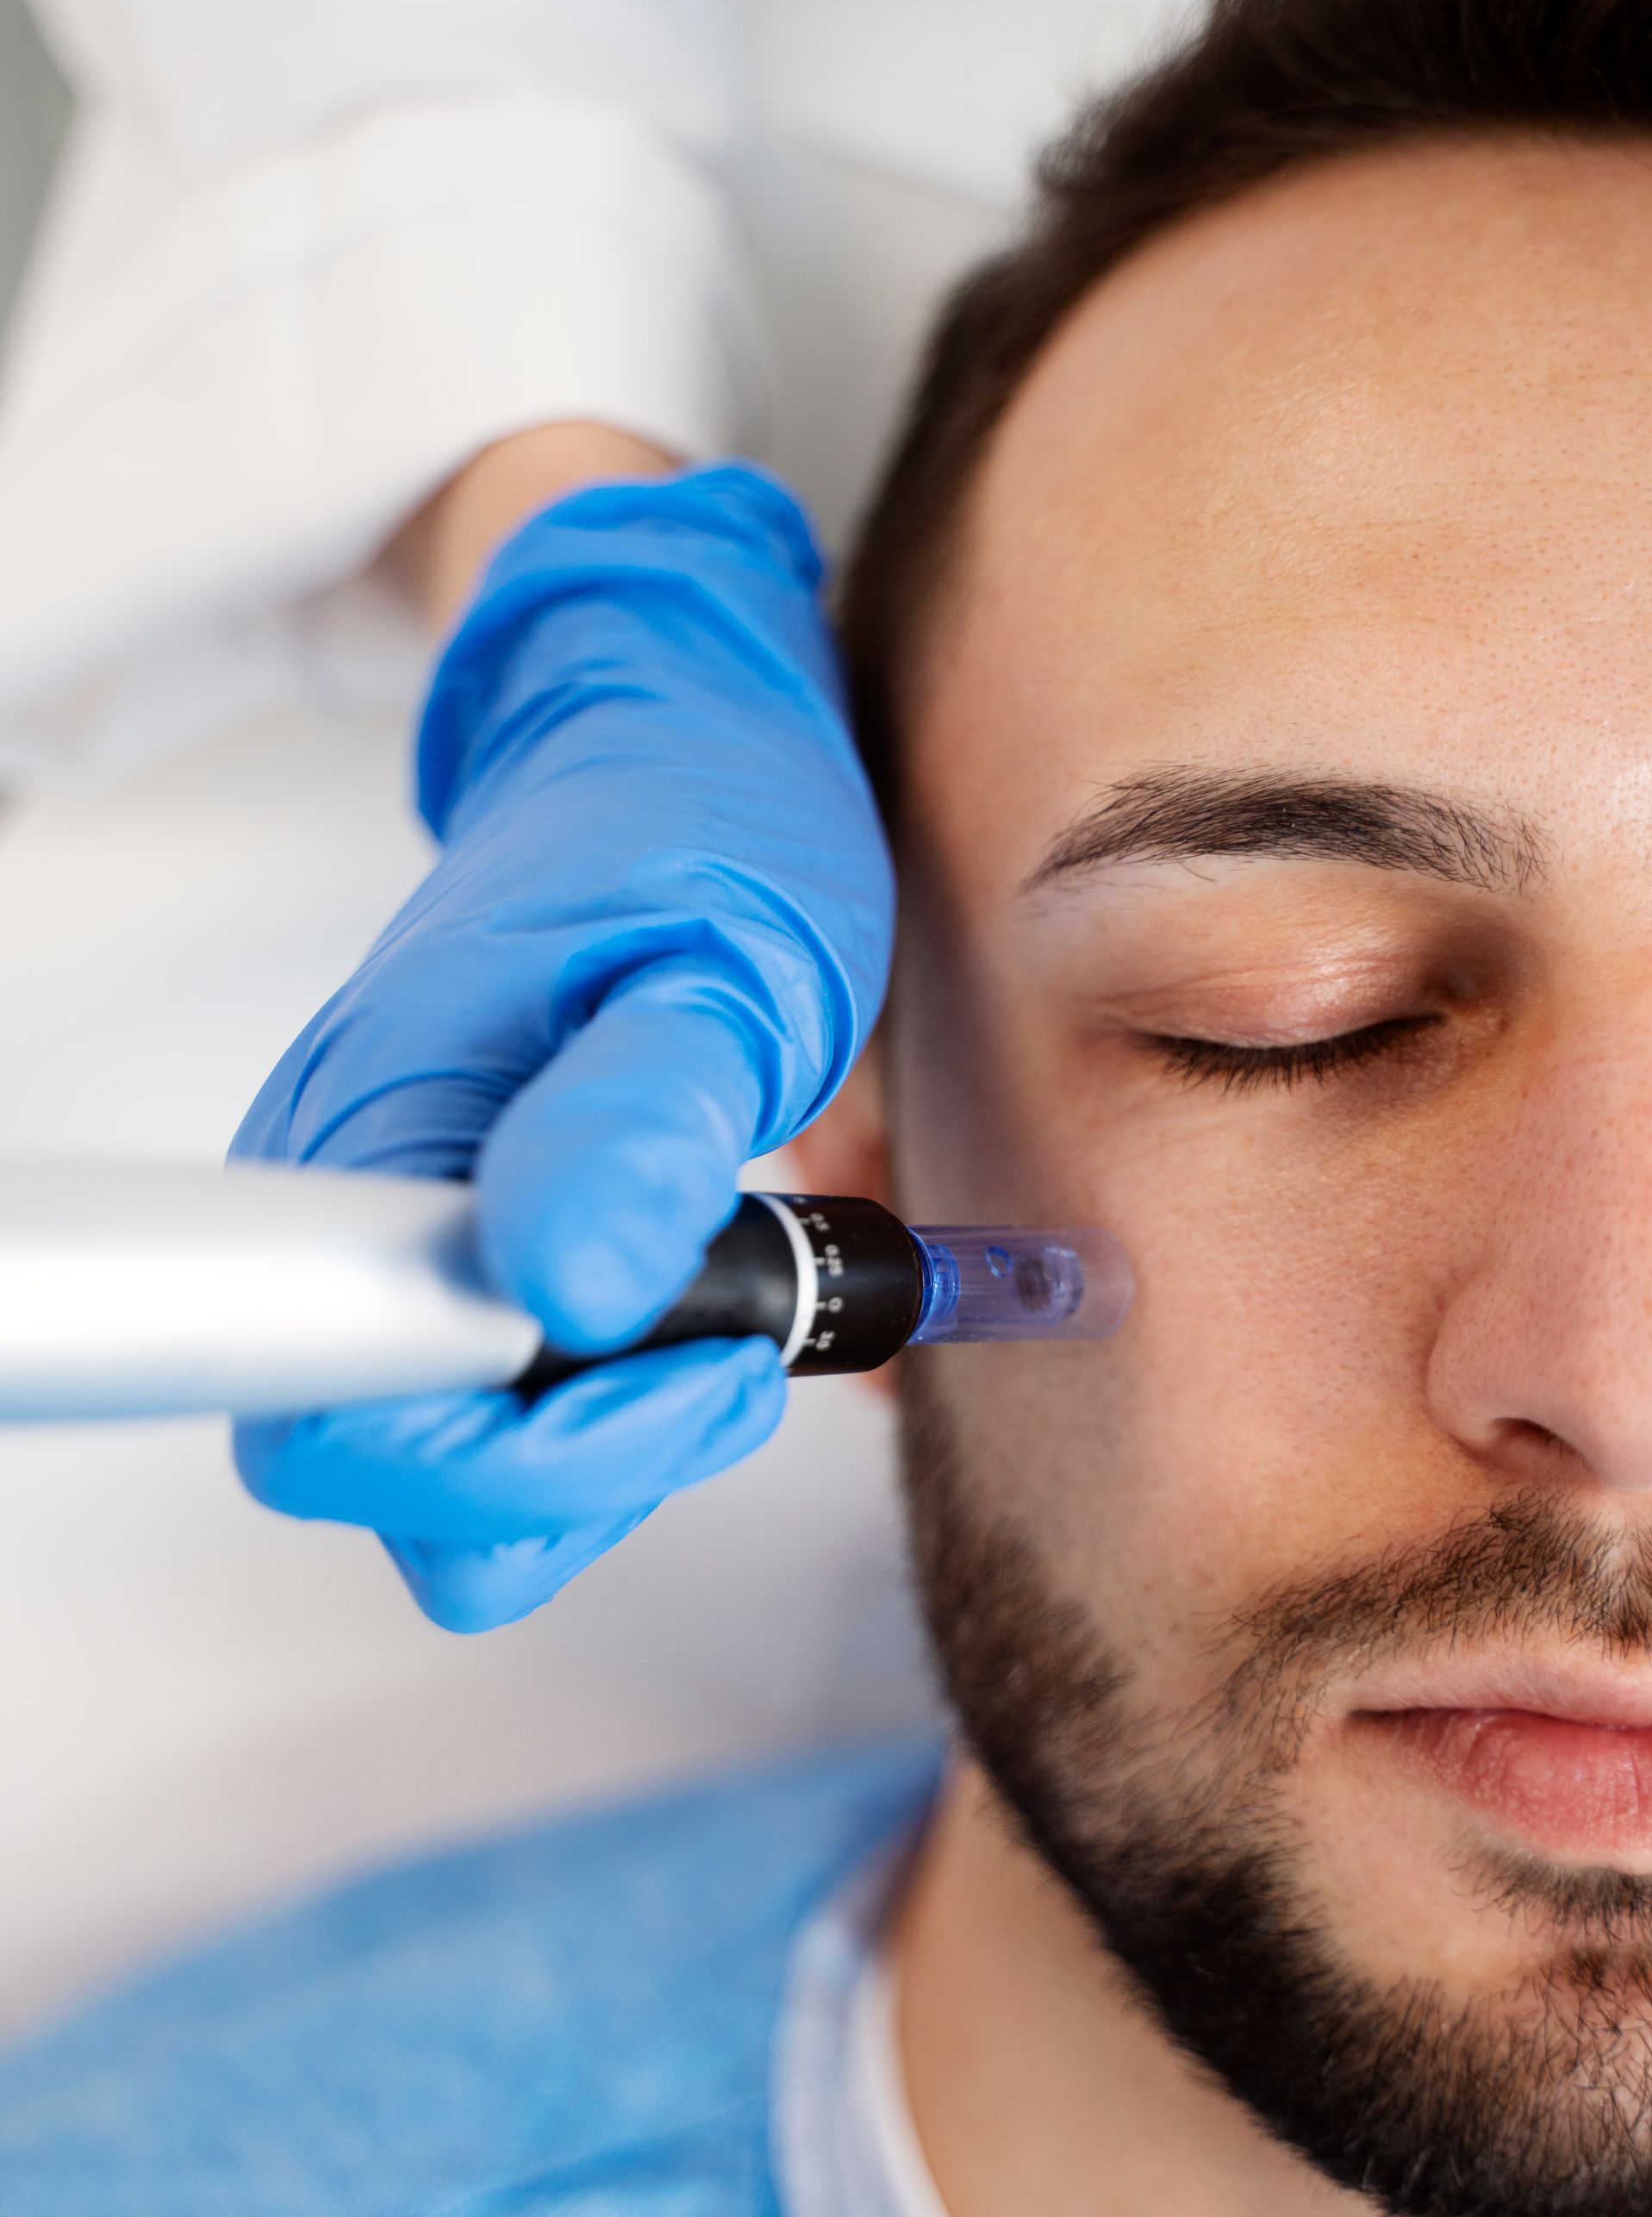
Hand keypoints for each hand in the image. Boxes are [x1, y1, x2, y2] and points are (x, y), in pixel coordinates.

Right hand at [232, 461, 893, 1628]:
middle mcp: (342, 1192)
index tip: (716, 1366)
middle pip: (382, 1470)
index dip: (529, 1460)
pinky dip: (598, 1397)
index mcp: (379, 1132)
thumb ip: (642, 1127)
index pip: (354, 1419)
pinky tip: (689, 1303)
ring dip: (599, 1438)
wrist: (673, 747)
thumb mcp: (723, 965)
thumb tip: (565, 1298)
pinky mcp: (443, 1231)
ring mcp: (384, 1217)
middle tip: (745, 1354)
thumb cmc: (704, 828)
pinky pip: (486, 1391)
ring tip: (729, 1311)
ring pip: (440, 1453)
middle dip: (577, 1467)